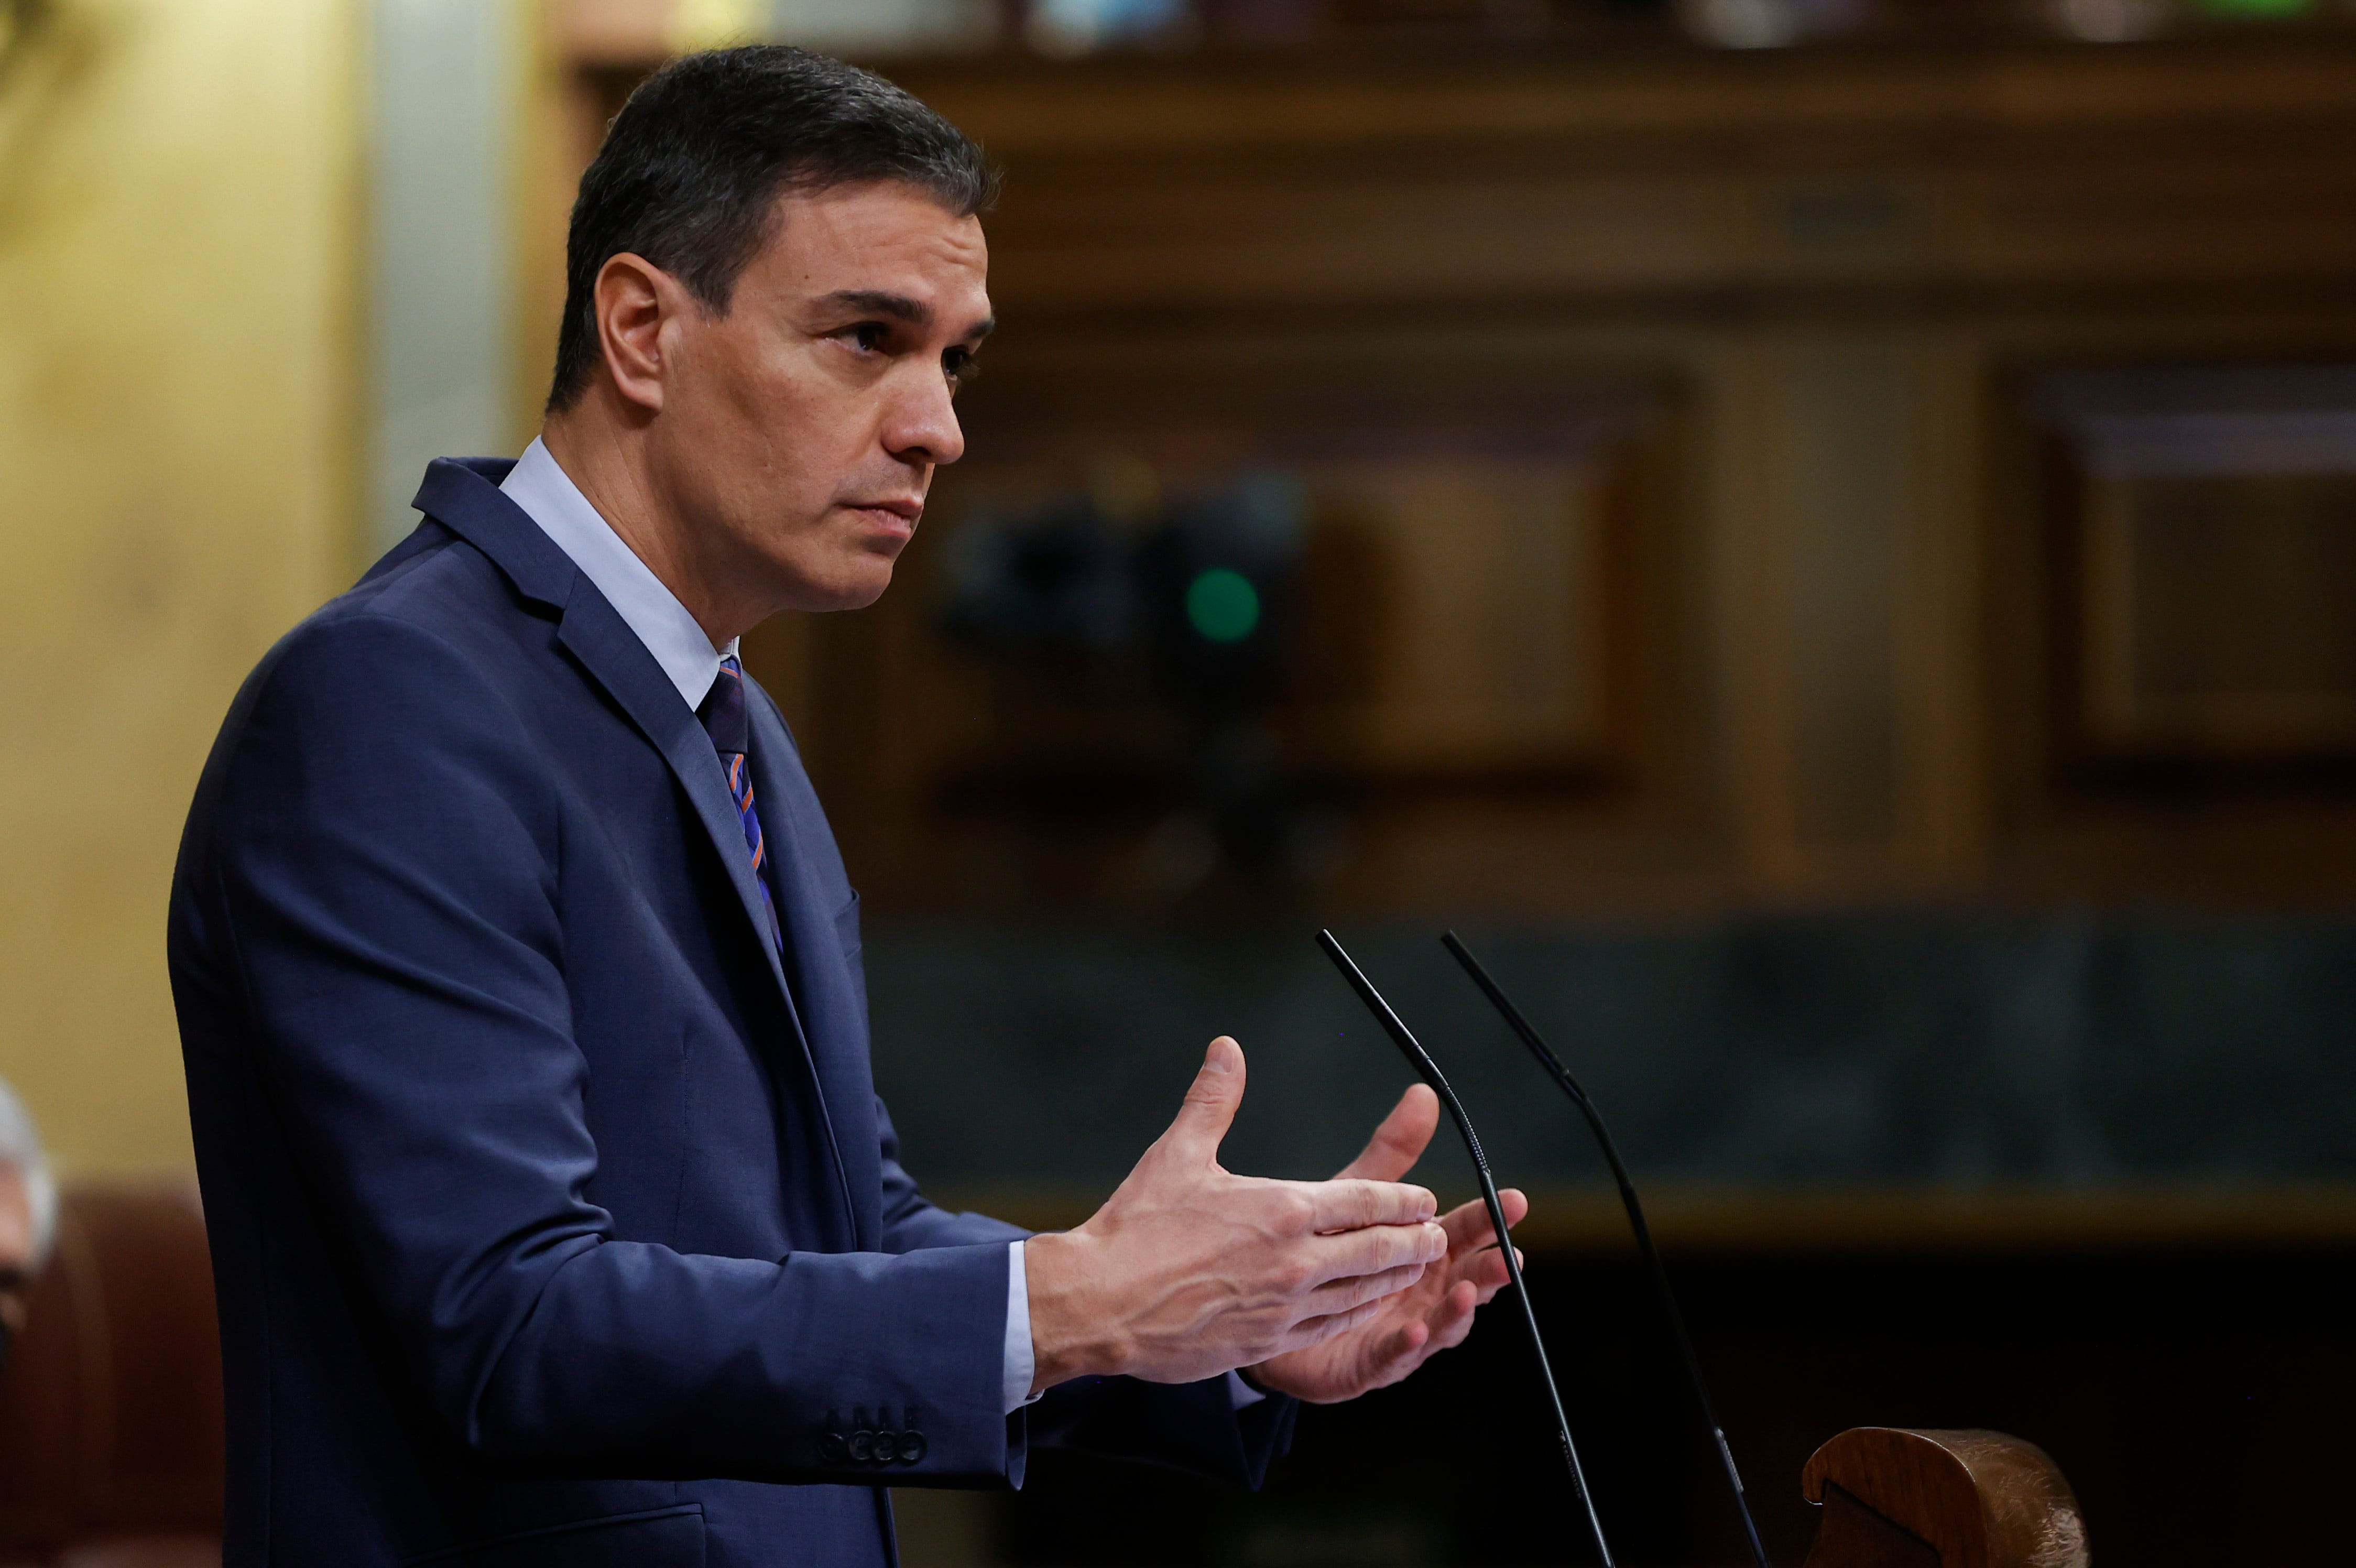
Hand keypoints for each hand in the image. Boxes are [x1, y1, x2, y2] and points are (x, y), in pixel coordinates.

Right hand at [1024, 1037, 1446, 1390]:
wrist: (1100, 1303)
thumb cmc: (1136, 1227)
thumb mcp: (1176, 1153)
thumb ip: (1213, 1100)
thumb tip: (1227, 1048)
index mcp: (1282, 1210)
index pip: (1364, 1201)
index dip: (1401, 1200)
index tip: (1423, 1199)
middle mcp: (1295, 1260)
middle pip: (1378, 1250)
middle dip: (1414, 1242)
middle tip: (1436, 1237)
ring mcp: (1285, 1306)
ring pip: (1361, 1293)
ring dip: (1394, 1280)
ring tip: (1413, 1270)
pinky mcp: (1268, 1342)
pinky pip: (1330, 1326)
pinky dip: (1356, 1314)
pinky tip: (1361, 1307)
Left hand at [1246, 1084, 1525, 1403]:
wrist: (1270, 1304)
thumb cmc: (1325, 1248)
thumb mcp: (1358, 1195)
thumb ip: (1393, 1152)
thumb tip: (1423, 1095)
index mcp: (1424, 1252)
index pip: (1464, 1232)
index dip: (1490, 1218)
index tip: (1514, 1200)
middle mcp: (1422, 1293)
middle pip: (1466, 1279)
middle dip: (1489, 1268)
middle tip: (1508, 1255)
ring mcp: (1402, 1329)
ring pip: (1441, 1322)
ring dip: (1457, 1310)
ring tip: (1466, 1292)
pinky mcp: (1371, 1363)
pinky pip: (1392, 1357)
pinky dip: (1407, 1345)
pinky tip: (1414, 1330)